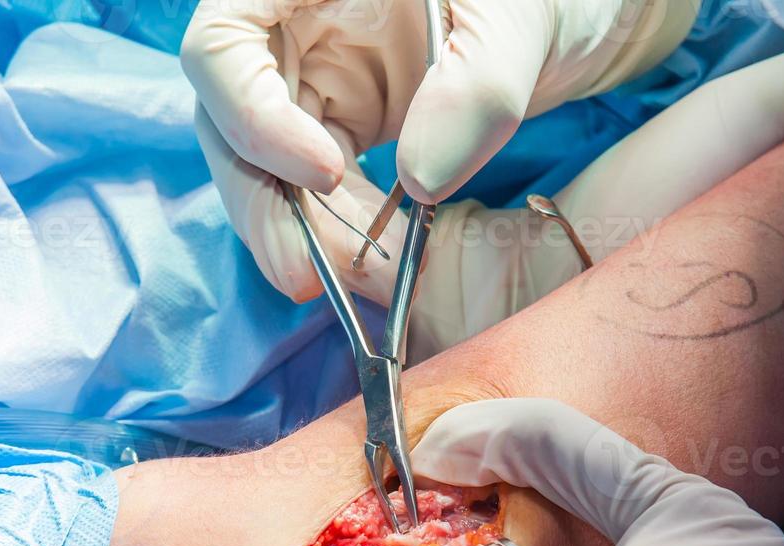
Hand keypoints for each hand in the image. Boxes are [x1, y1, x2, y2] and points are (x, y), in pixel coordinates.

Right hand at [181, 0, 695, 302]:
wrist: (562, 13)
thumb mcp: (515, 17)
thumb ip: (475, 89)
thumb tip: (419, 184)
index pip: (221, 46)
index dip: (255, 115)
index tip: (325, 170)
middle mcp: (287, 27)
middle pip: (226, 121)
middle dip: (264, 203)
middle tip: (307, 276)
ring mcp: (308, 81)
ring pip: (260, 166)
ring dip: (297, 232)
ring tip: (351, 280)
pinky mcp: (337, 127)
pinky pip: (311, 190)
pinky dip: (334, 232)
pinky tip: (373, 260)